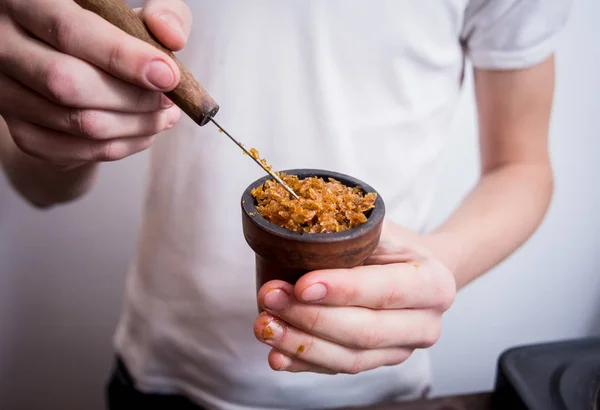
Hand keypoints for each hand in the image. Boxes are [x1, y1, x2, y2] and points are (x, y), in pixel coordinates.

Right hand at [0, 0, 190, 168]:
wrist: (71, 66)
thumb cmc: (105, 33)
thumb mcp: (132, 14)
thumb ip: (160, 14)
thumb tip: (172, 38)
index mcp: (24, 1)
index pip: (69, 31)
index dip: (123, 57)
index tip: (167, 76)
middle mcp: (2, 45)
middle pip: (68, 83)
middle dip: (132, 98)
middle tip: (169, 99)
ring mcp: (6, 93)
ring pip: (77, 122)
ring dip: (135, 125)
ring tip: (164, 114)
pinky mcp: (21, 132)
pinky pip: (76, 150)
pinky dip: (121, 145)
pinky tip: (144, 131)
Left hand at [254, 221, 456, 373]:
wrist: (415, 273)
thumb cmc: (394, 246)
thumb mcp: (382, 227)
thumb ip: (352, 232)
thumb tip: (298, 232)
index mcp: (433, 283)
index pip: (384, 290)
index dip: (342, 291)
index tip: (301, 285)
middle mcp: (425, 324)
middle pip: (365, 330)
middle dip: (310, 317)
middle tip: (269, 297)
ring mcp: (403, 349)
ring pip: (350, 357)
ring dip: (301, 344)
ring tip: (264, 325)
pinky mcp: (380, 363)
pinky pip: (340, 369)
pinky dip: (305, 363)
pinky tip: (277, 355)